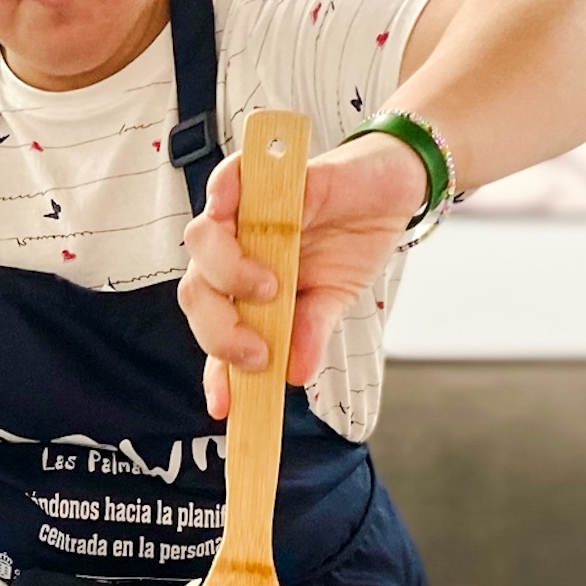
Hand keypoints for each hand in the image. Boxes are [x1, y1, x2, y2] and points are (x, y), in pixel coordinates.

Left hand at [178, 131, 426, 417]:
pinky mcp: (260, 177)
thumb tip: (294, 374)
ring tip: (271, 288)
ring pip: (201, 241)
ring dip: (227, 273)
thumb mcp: (334, 301)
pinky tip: (236, 208)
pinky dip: (225, 192)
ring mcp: (242, 216)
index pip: (218, 333)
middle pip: (195, 292)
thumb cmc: (352, 244)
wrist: (390, 189)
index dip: (215, 372)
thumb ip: (307, 333)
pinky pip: (226, 180)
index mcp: (245, 291)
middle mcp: (234, 254)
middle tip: (259, 351)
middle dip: (218, 331)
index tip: (224, 408)